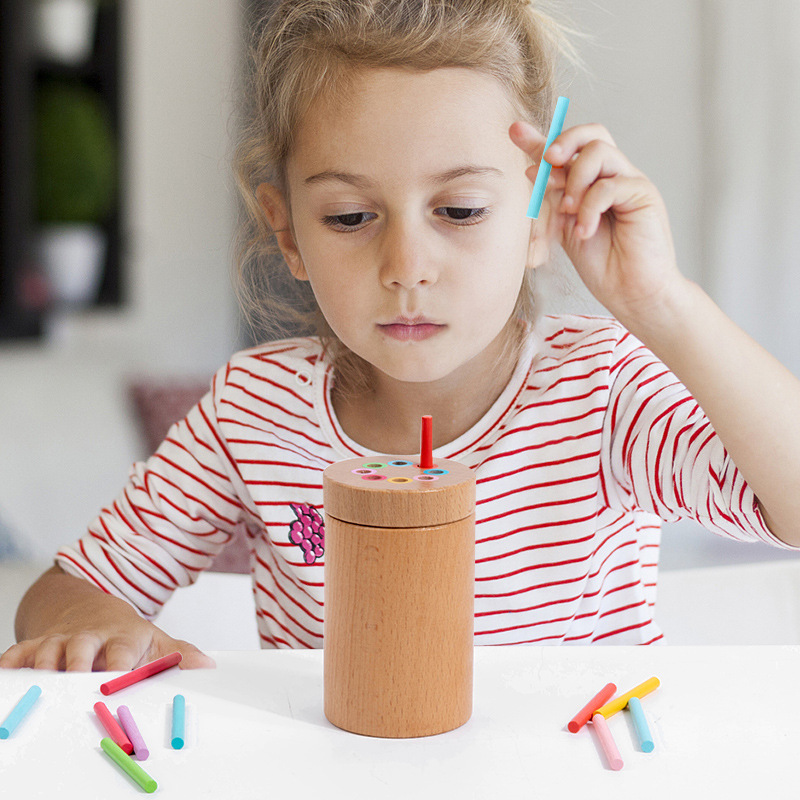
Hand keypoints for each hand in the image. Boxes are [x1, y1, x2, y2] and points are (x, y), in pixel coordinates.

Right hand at [0, 608, 215, 672]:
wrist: (92, 609)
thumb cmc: (126, 634)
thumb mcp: (156, 640)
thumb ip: (178, 654)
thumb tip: (207, 665)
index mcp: (123, 636)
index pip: (122, 651)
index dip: (119, 666)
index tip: (117, 681)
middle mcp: (91, 637)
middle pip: (82, 647)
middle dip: (78, 664)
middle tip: (76, 684)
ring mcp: (63, 639)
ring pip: (49, 650)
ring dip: (45, 666)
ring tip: (42, 685)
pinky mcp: (38, 643)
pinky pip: (21, 652)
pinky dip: (12, 662)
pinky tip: (7, 673)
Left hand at [509, 120, 685, 323]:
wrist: (631, 293)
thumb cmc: (602, 264)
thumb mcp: (565, 227)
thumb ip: (552, 198)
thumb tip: (531, 168)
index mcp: (592, 183)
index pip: (568, 150)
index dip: (539, 139)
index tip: (513, 132)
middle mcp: (612, 176)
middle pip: (592, 134)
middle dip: (563, 142)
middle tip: (547, 162)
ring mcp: (630, 183)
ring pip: (599, 151)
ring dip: (574, 179)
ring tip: (568, 211)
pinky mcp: (644, 195)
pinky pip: (609, 185)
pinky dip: (589, 207)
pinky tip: (585, 231)